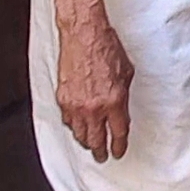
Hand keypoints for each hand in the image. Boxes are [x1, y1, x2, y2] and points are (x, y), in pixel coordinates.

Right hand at [56, 12, 133, 161]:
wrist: (84, 34)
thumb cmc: (107, 48)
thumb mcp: (127, 74)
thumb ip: (123, 97)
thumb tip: (121, 111)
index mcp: (114, 101)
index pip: (118, 134)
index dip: (119, 146)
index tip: (118, 152)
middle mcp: (94, 107)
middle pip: (96, 140)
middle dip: (100, 151)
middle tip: (102, 156)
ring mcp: (76, 104)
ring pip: (80, 134)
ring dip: (86, 141)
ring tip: (90, 144)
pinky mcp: (63, 98)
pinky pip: (68, 120)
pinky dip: (73, 126)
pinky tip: (77, 126)